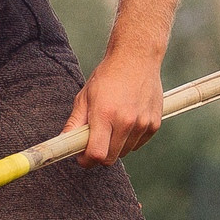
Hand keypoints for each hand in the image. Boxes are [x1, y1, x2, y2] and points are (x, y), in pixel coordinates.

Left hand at [63, 49, 165, 166]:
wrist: (136, 58)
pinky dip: (130, 140)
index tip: (82, 157)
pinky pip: (138, 144)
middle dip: (99, 155)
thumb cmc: (108, 76)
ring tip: (112, 125)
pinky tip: (126, 121)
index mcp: (105, 114)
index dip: (86, 160)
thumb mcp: (85, 96)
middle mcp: (126, 121)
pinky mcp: (154, 124)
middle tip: (94, 141)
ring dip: (115, 146)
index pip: (97, 154)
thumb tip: (64, 141)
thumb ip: (75, 122)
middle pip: (110, 158)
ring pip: (124, 152)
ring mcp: (142, 123)